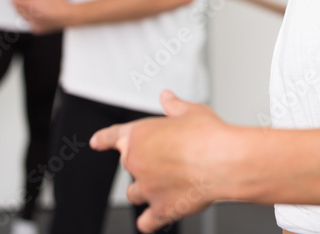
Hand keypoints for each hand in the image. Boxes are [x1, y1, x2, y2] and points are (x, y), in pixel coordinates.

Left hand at [13, 0, 74, 32]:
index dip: (15, 0)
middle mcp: (29, 14)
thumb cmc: (59, 2)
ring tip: (28, 10)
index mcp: (30, 4)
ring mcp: (34, 23)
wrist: (67, 16)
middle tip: (20, 4)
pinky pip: (31, 26)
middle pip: (17, 11)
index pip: (15, 2)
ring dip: (24, 15)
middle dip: (18, 7)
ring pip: (23, 19)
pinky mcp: (39, 29)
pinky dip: (32, 23)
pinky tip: (36, 19)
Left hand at [90, 91, 231, 231]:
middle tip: (170, 160)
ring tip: (165, 186)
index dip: (103, 139)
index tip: (96, 142)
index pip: (112, 136)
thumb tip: (167, 97)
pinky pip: (146, 222)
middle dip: (145, 164)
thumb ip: (174, 105)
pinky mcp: (161, 209)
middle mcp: (136, 162)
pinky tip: (153, 219)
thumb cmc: (209, 135)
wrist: (224, 161)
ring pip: (134, 194)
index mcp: (139, 135)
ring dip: (145, 191)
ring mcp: (147, 188)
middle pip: (129, 166)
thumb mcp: (190, 111)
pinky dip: (149, 221)